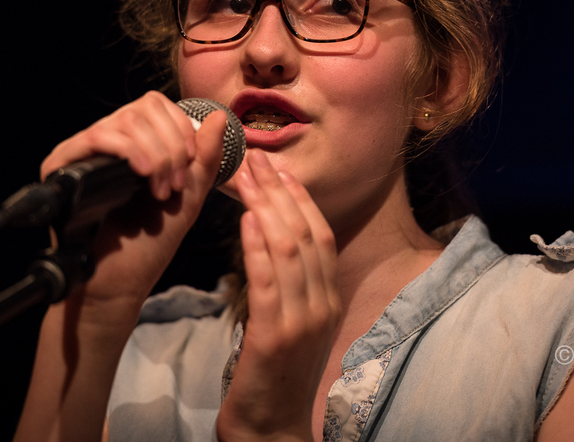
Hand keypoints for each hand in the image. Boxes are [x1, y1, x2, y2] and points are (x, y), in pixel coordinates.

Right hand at [41, 91, 226, 325]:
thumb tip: (217, 116)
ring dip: (155, 153)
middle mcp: (108, 142)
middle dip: (172, 145)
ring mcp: (84, 151)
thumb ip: (205, 157)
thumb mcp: (189, 195)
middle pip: (144, 108)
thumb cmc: (149, 243)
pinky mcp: (62, 163)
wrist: (118, 281)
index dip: (180, 128)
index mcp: (136, 144)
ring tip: (160, 191)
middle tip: (175, 184)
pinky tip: (144, 176)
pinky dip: (129, 151)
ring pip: (125, 120)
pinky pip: (98, 136)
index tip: (190, 163)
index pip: (157, 106)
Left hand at [217, 150, 340, 441]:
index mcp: (329, 299)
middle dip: (279, 192)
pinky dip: (257, 247)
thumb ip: (290, 285)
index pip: (319, 234)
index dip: (299, 197)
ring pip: (289, 250)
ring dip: (265, 208)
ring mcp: (303, 321)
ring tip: (243, 177)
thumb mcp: (292, 324)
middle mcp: (323, 305)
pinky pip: (268, 282)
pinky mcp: (275, 337)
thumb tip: (273, 239)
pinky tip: (244, 220)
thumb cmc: (273, 375)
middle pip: (305, 233)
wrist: (270, 430)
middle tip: (254, 158)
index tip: (277, 167)